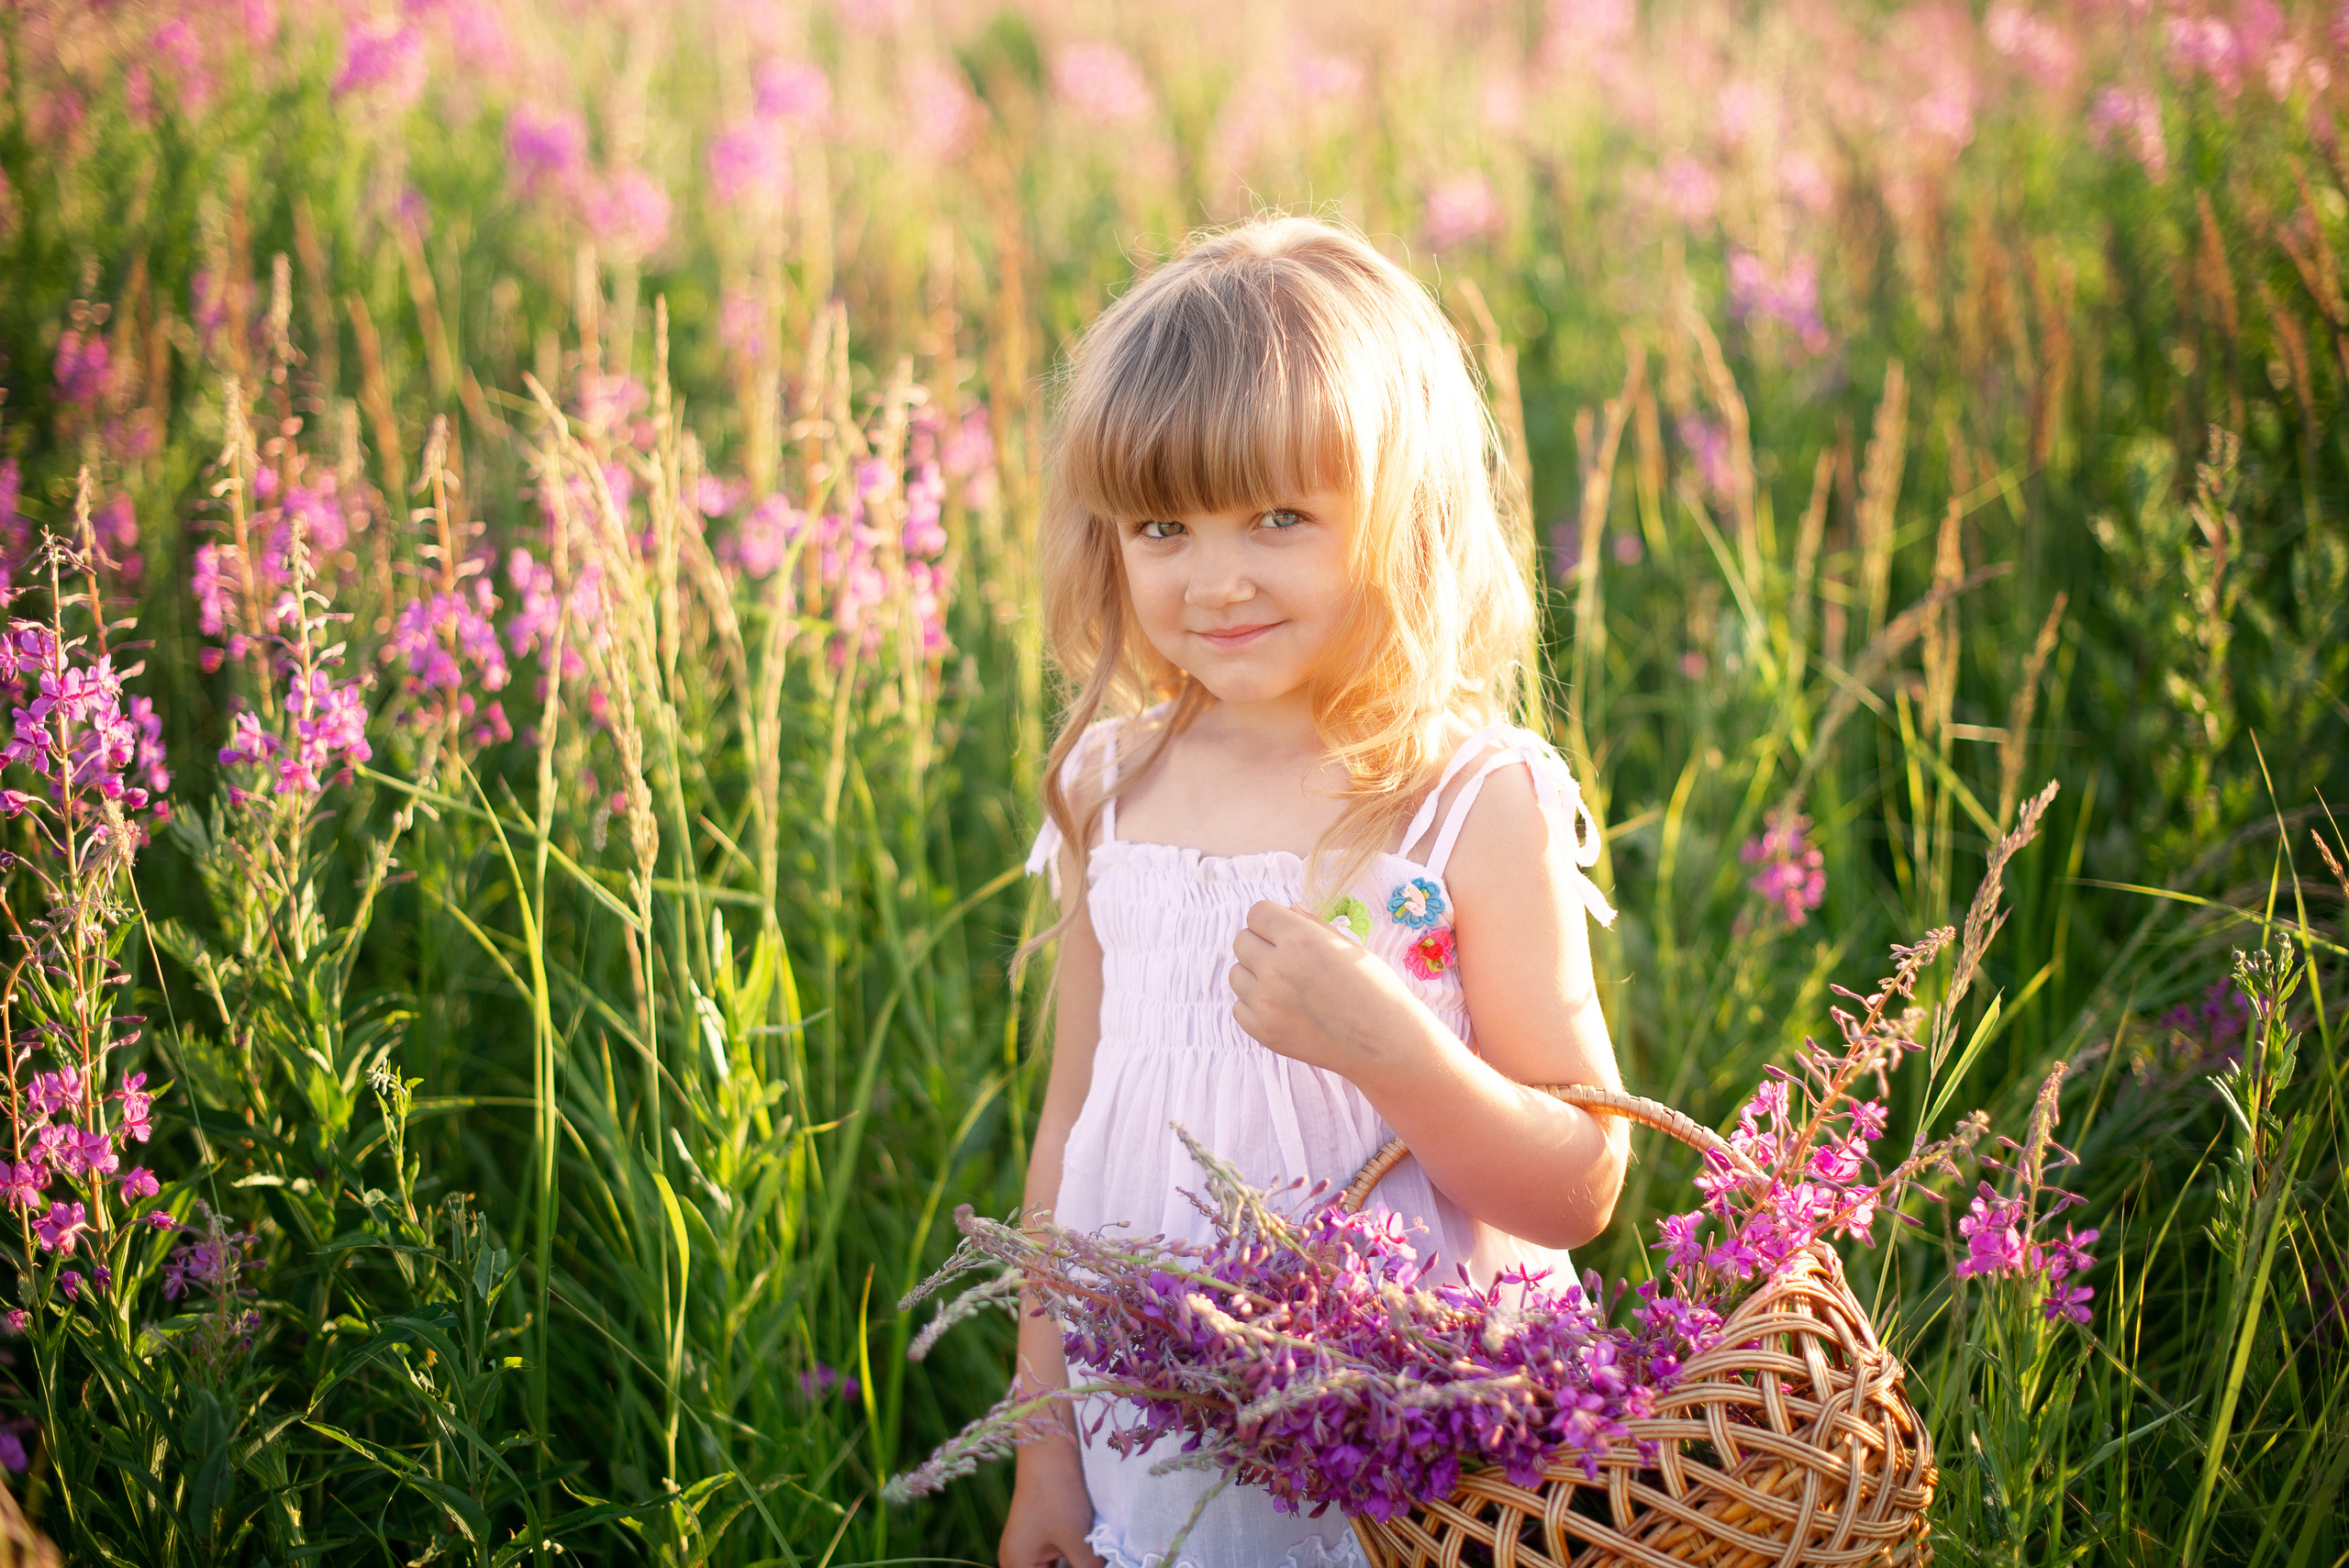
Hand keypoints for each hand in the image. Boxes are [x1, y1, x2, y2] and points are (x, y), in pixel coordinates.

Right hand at [1001, 1450, 1103, 1567]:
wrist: (1050, 1453)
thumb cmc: (1057, 1494)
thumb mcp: (1076, 1539)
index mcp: (1016, 1566)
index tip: (1089, 1567)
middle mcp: (1018, 1561)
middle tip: (1096, 1562)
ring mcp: (1029, 1549)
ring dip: (1077, 1565)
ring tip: (1096, 1558)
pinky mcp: (1042, 1538)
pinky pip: (1059, 1560)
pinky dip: (1075, 1560)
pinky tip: (1092, 1555)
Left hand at [1228, 900, 1427, 1076]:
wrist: (1384, 1042)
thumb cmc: (1374, 989)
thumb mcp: (1348, 947)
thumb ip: (1312, 926)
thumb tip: (1289, 909)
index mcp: (1298, 939)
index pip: (1256, 913)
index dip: (1271, 920)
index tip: (1283, 931)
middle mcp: (1276, 968)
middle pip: (1242, 941)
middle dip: (1261, 944)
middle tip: (1286, 959)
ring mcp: (1266, 1003)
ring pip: (1236, 974)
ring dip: (1253, 974)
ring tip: (1283, 985)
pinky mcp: (1263, 1031)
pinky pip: (1239, 1007)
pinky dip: (1254, 1006)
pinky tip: (1282, 1008)